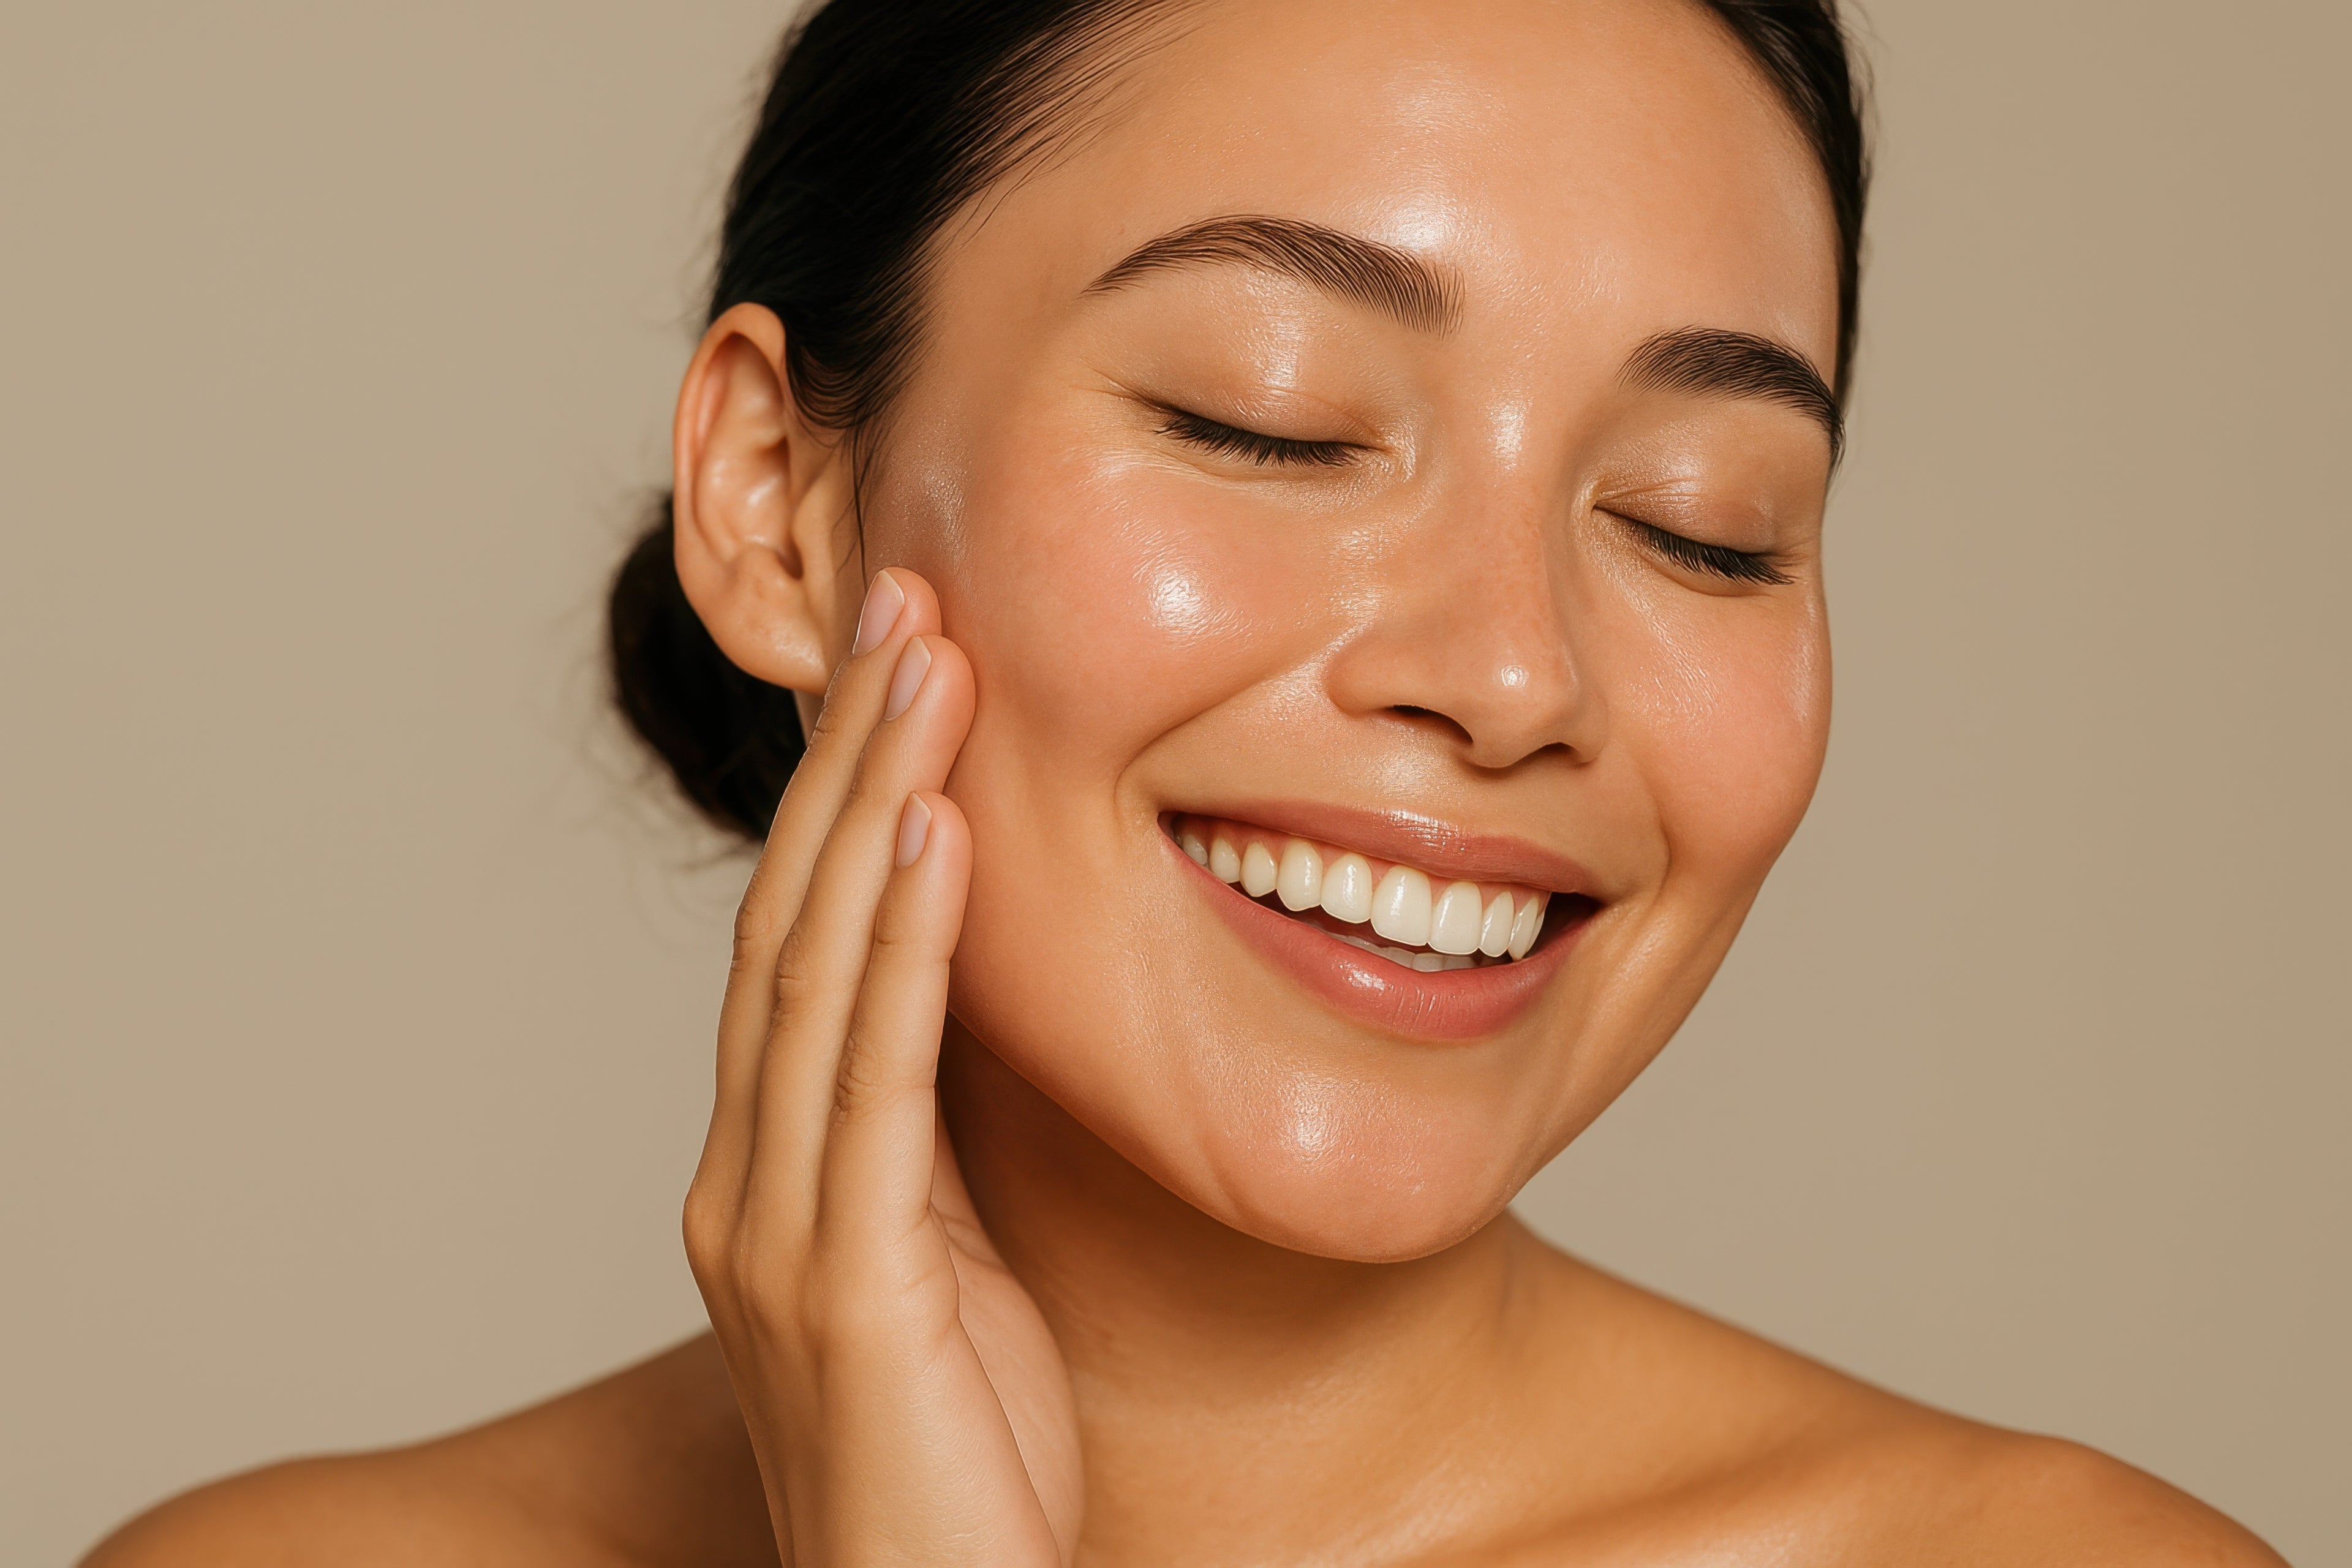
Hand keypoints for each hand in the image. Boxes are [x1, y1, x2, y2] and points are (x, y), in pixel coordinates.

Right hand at [683, 569, 1081, 1566]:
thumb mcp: (952, 1270)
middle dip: (849, 755)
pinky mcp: (842, 1283)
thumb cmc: (963, 1465)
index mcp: (776, 1173)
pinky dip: (901, 944)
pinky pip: (872, 1079)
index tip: (903, 663)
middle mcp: (749, 1182)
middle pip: (794, 921)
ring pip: (818, 971)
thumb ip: (933, 1149)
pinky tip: (933, 831)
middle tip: (904, 599)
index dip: (847, 796)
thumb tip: (971, 1016)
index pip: (804, 946)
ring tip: (924, 659)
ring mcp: (780, 1231)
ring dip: (872, 802)